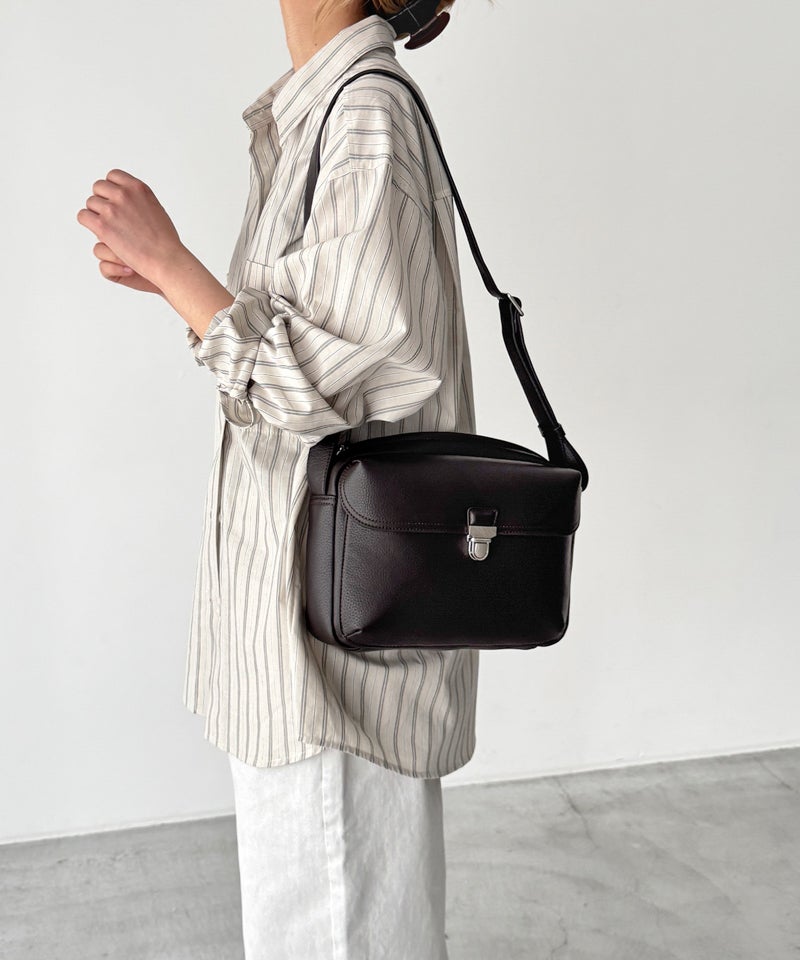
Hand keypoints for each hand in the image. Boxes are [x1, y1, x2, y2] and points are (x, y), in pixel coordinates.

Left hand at [76, 168, 184, 285]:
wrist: (164, 258)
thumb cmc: (164, 240)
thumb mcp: (156, 208)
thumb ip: (139, 199)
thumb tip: (127, 198)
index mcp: (138, 188)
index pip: (113, 176)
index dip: (111, 189)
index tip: (115, 201)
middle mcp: (124, 194)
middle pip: (98, 188)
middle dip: (103, 200)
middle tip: (111, 217)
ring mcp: (112, 209)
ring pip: (90, 203)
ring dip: (96, 214)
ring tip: (109, 228)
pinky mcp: (102, 225)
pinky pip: (83, 216)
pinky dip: (88, 223)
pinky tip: (100, 232)